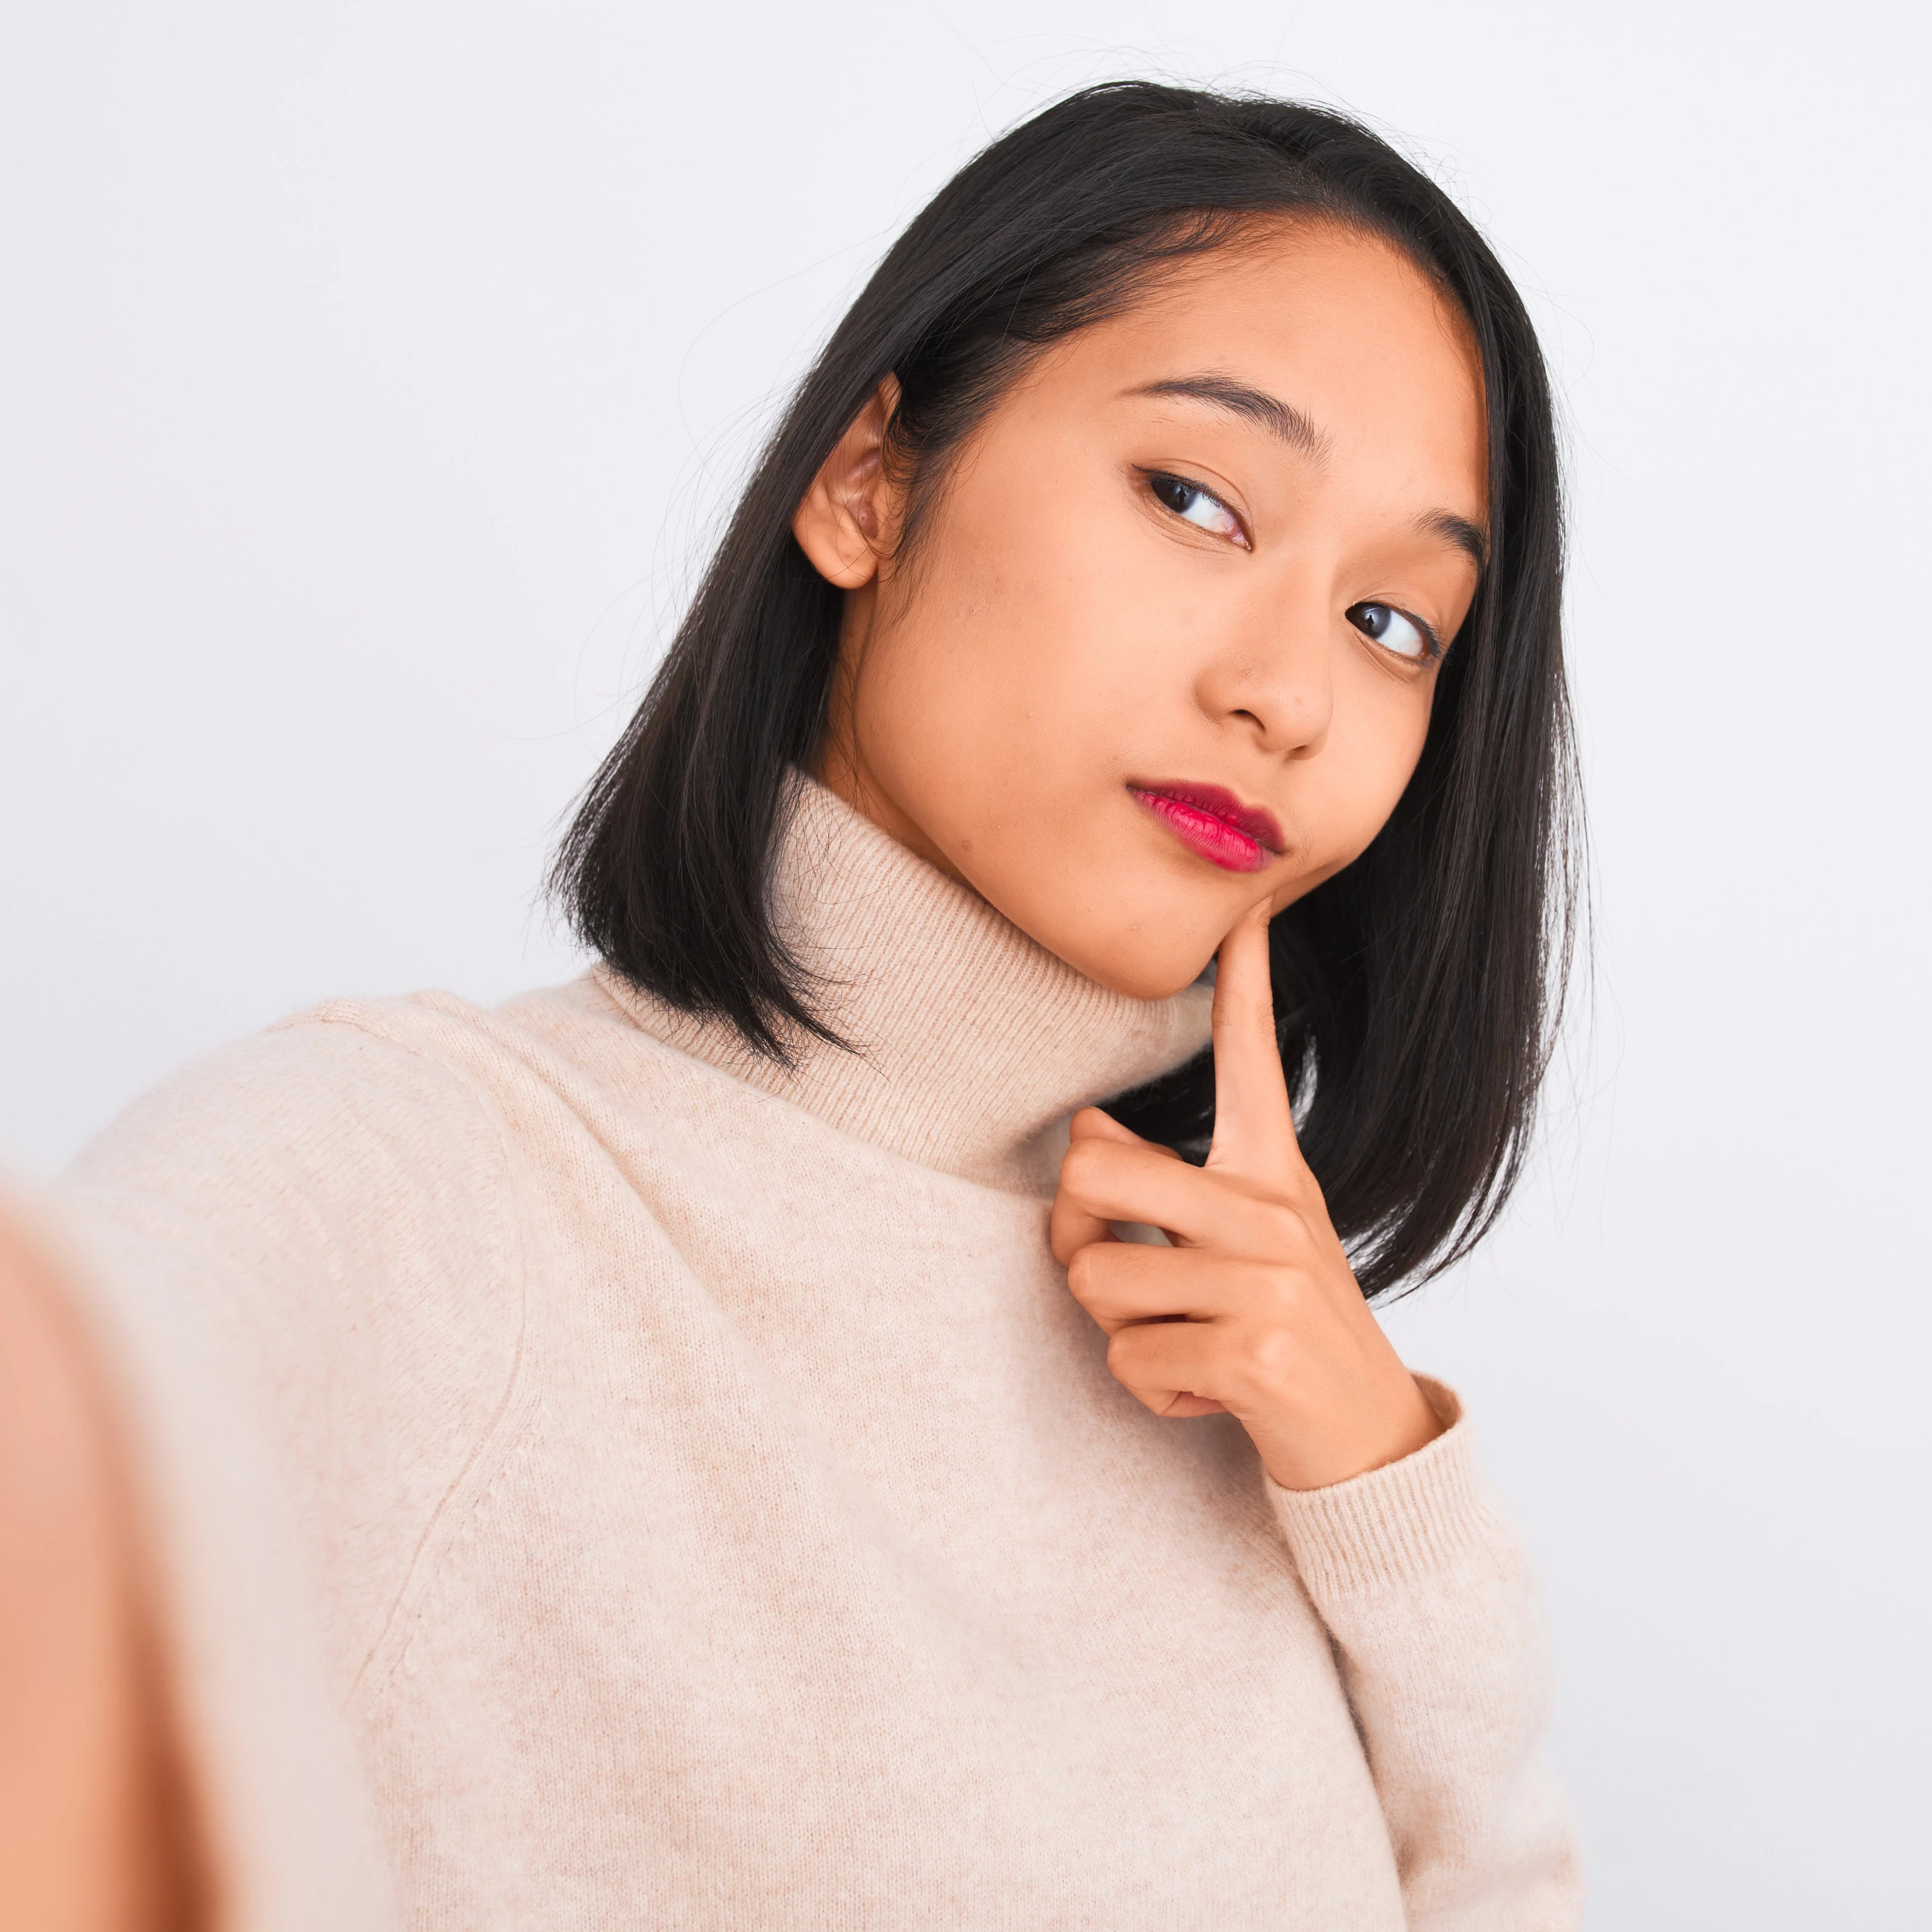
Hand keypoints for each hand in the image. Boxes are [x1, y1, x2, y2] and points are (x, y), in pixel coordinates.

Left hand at [1050, 904, 1444, 1490]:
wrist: (1367, 1440)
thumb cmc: (1284, 1329)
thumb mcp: (1244, 1246)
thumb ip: (1168, 1187)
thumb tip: (1083, 1132)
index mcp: (1272, 1172)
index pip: (1250, 1060)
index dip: (1245, 983)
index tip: (1243, 908)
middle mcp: (1272, 1210)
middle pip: (1091, 1175)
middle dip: (1073, 1239)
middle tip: (1119, 1276)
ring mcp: (1266, 1279)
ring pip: (1095, 1282)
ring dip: (1120, 1333)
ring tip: (1184, 1342)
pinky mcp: (1252, 1350)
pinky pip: (1127, 1362)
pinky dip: (1151, 1390)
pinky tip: (1207, 1391)